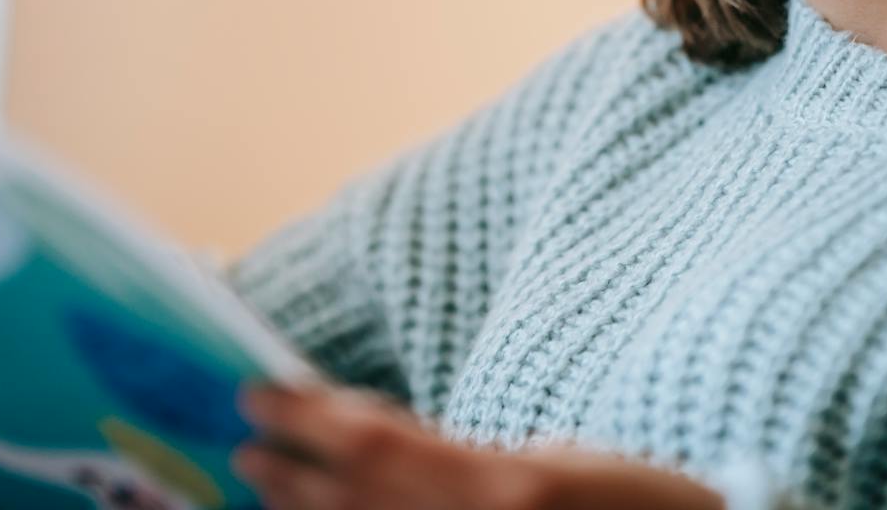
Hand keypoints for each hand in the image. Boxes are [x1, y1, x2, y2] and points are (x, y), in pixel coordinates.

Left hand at [232, 380, 724, 509]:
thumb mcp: (558, 462)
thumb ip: (465, 462)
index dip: (307, 417)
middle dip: (290, 471)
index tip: (259, 389)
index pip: (375, 446)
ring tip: (262, 483)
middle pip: (353, 504)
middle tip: (244, 439)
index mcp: (504, 487)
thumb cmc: (642, 509)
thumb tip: (378, 448)